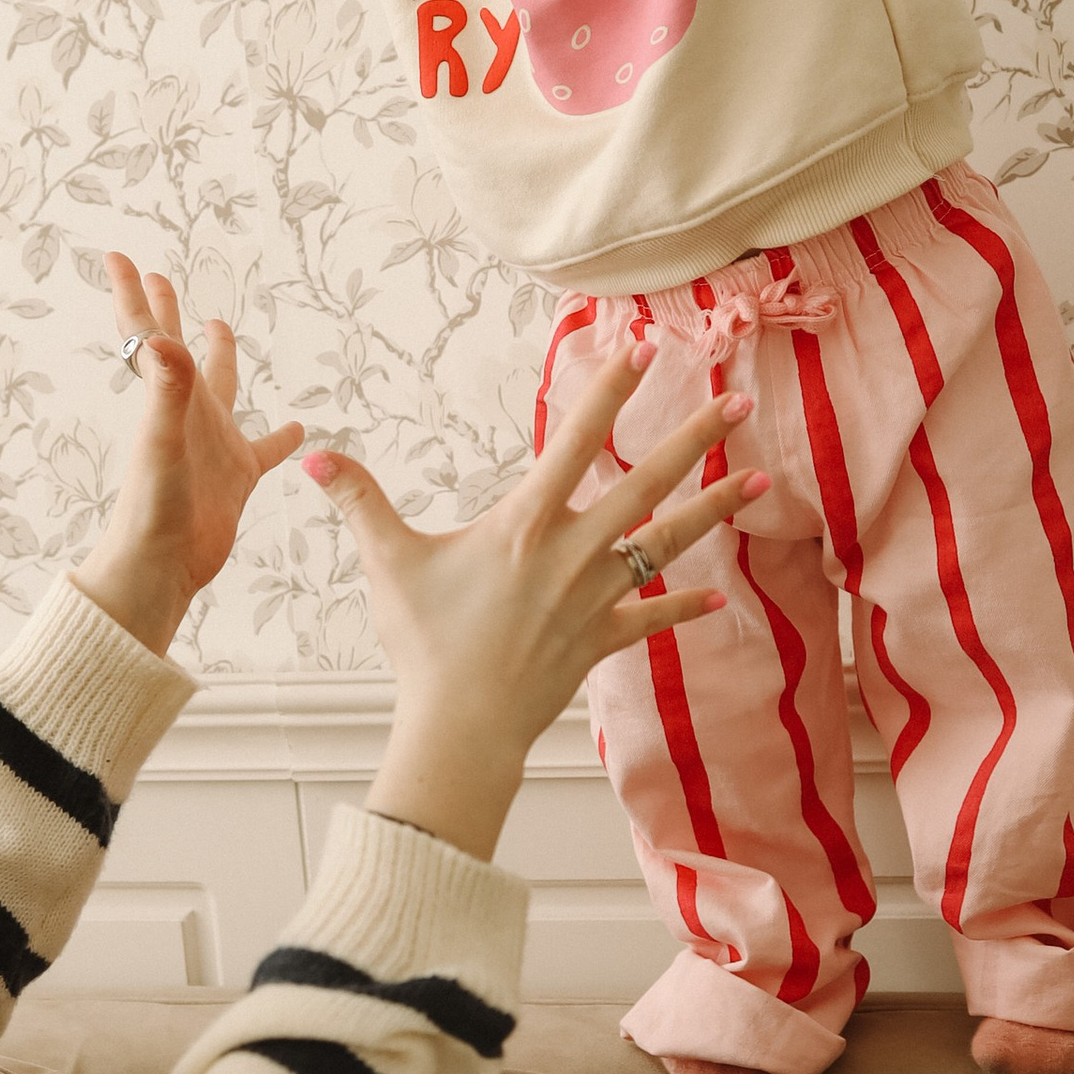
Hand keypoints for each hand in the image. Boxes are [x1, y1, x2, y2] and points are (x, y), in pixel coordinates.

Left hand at [70, 255, 305, 658]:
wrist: (160, 572)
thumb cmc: (153, 512)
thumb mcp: (161, 445)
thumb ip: (165, 392)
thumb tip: (162, 339)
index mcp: (166, 400)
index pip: (146, 335)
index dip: (133, 295)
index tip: (118, 256)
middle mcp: (186, 415)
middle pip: (176, 350)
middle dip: (165, 312)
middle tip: (162, 277)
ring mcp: (212, 445)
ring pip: (220, 389)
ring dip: (220, 358)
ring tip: (221, 324)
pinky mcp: (236, 478)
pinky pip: (264, 449)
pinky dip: (281, 438)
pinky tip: (298, 429)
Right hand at [304, 345, 759, 862]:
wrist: (461, 726)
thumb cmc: (425, 645)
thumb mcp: (389, 564)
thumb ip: (359, 502)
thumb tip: (313, 457)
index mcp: (524, 525)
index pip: (574, 441)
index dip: (609, 391)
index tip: (642, 346)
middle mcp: (571, 553)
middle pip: (645, 484)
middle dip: (695, 439)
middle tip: (739, 401)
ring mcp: (593, 599)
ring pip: (665, 543)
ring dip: (716, 511)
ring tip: (761, 481)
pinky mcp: (600, 641)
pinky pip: (650, 620)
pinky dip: (682, 610)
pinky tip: (718, 600)